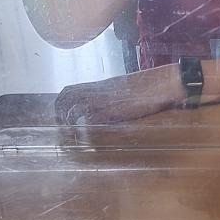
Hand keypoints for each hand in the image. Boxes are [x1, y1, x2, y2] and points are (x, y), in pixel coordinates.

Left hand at [54, 66, 177, 126]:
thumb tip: (104, 111)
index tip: (61, 118)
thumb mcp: (122, 91)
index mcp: (98, 86)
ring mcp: (104, 100)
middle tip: (62, 129)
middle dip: (60, 113)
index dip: (60, 104)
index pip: (68, 91)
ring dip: (69, 123)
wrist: (159, 83)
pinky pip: (91, 118)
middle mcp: (97, 91)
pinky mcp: (112, 109)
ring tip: (71, 135)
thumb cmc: (145, 88)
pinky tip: (87, 136)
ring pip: (74, 109)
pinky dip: (86, 128)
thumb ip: (110, 98)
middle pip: (66, 98)